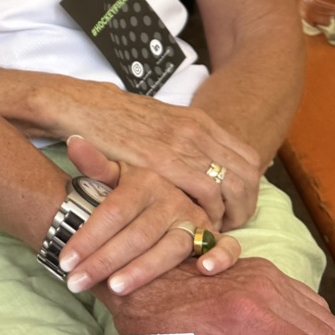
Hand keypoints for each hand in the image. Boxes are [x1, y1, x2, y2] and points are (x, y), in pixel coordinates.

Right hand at [27, 76, 258, 230]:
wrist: (85, 106)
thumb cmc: (116, 120)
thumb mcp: (160, 124)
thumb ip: (182, 141)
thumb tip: (198, 163)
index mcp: (199, 121)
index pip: (248, 157)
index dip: (249, 187)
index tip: (236, 206)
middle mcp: (197, 130)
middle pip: (248, 173)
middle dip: (246, 205)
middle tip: (231, 224)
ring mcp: (183, 143)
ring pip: (233, 184)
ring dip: (231, 212)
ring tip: (216, 228)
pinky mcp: (164, 160)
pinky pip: (207, 190)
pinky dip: (210, 211)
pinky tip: (197, 223)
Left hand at [55, 136, 240, 297]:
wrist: (182, 181)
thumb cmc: (138, 187)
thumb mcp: (119, 171)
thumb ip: (96, 164)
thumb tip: (74, 141)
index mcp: (145, 183)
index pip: (112, 212)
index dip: (87, 236)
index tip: (64, 261)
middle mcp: (171, 200)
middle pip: (137, 234)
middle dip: (103, 261)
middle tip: (76, 282)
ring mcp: (195, 217)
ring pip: (172, 246)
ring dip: (144, 268)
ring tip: (116, 288)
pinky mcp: (215, 234)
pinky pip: (227, 246)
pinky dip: (219, 256)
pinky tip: (203, 269)